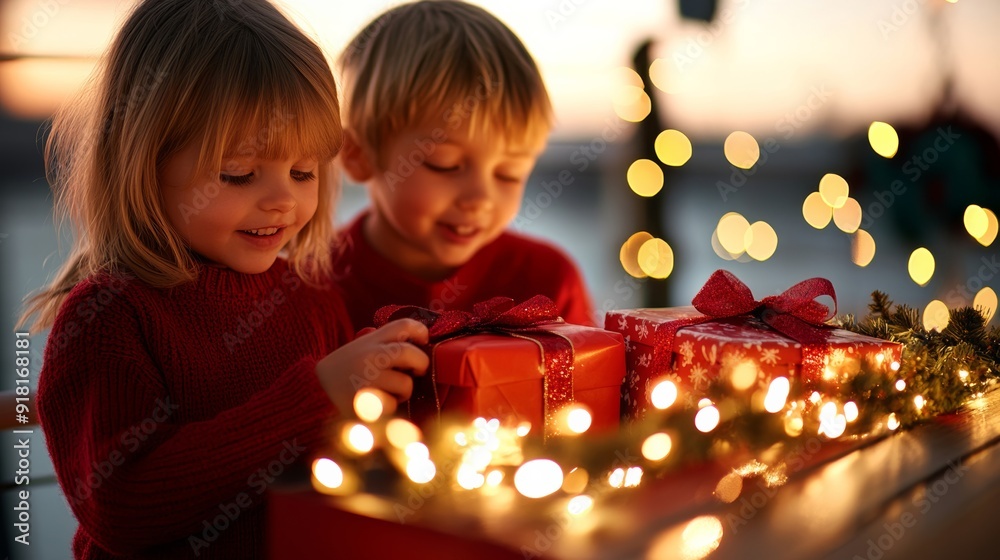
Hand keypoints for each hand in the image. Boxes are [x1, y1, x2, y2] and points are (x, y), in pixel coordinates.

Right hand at [315, 318, 429, 416]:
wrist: (310, 393)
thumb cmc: (341, 373)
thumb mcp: (358, 350)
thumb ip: (382, 345)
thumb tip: (417, 344)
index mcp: (370, 341)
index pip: (403, 325)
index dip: (420, 331)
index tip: (423, 340)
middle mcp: (369, 355)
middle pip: (410, 353)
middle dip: (421, 364)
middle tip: (417, 371)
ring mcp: (366, 378)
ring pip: (405, 384)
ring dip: (403, 392)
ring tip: (389, 394)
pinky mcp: (364, 401)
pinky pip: (392, 405)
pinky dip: (388, 409)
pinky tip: (375, 407)